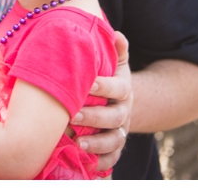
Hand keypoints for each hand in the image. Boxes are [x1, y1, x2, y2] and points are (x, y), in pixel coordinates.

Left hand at [73, 31, 131, 171]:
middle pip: (114, 117)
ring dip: (98, 143)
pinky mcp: (115, 147)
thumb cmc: (108, 77)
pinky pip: (112, 158)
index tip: (88, 84)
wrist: (119, 101)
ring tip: (80, 143)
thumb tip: (116, 34)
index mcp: (124, 89)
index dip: (105, 87)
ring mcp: (120, 130)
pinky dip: (102, 163)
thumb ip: (117, 49)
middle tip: (73, 115)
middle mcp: (124, 111)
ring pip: (114, 140)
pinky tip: (88, 164)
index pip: (118, 88)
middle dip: (94, 117)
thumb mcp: (115, 62)